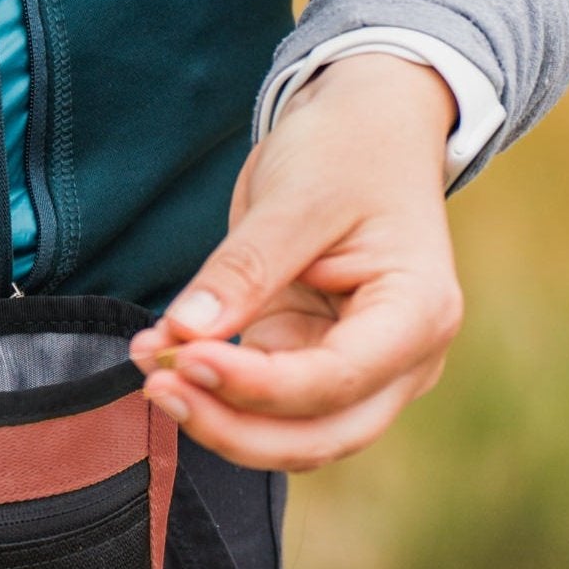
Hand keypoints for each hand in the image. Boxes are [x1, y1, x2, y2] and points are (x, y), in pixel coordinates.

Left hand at [128, 54, 463, 473]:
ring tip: (152, 370)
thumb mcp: (296, 195)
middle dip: (232, 428)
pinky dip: (214, 396)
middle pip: (316, 438)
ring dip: (217, 420)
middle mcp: (403, 364)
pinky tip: (163, 357)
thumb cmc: (349, 149)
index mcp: (416, 314)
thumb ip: (244, 270)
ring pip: (289, 440)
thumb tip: (184, 336)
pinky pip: (265, 409)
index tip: (185, 359)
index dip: (255, 386)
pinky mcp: (318, 372)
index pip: (334, 382)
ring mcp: (364, 377)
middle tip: (158, 387)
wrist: (368, 128)